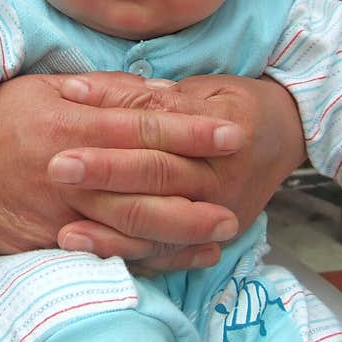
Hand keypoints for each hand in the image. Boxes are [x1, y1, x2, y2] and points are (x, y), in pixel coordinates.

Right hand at [0, 70, 303, 271]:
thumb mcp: (42, 88)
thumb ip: (101, 90)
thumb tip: (154, 89)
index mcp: (72, 124)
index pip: (143, 126)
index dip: (191, 131)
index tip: (230, 134)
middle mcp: (68, 170)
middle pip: (143, 183)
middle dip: (195, 192)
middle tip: (236, 201)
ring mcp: (55, 211)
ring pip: (127, 225)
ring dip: (177, 232)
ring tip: (217, 234)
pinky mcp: (40, 241)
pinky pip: (97, 253)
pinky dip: (137, 257)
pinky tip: (169, 258)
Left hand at [56, 73, 307, 258]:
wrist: (285, 138)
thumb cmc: (236, 105)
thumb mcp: (204, 87)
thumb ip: (151, 94)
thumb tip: (87, 90)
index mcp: (221, 131)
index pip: (159, 122)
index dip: (113, 113)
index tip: (69, 104)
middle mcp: (222, 178)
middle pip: (157, 174)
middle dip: (105, 172)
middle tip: (57, 167)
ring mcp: (218, 214)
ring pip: (159, 224)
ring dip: (110, 229)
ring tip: (67, 230)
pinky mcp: (208, 239)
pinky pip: (163, 254)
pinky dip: (125, 253)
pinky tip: (89, 251)